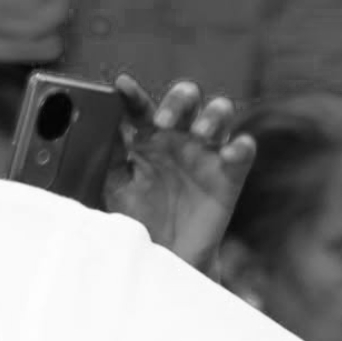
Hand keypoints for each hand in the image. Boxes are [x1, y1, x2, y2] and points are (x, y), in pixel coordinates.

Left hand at [104, 76, 256, 278]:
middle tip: (162, 121)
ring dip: (212, 115)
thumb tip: (97, 127)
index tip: (121, 86)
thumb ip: (110, 156)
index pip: (140, 107)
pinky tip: (229, 152)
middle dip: (177, 100)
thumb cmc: (138, 215)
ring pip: (220, 112)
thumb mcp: (116, 185)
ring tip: (200, 133)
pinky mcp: (229, 175)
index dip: (132, 94)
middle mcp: (178, 137)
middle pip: (186, 97)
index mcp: (147, 136)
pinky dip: (241, 146)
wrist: (164, 255)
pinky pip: (244, 150)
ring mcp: (205, 153)